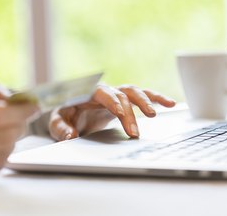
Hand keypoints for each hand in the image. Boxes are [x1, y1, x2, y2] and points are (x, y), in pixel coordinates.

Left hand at [49, 85, 175, 140]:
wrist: (72, 110)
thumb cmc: (65, 114)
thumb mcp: (57, 121)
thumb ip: (61, 127)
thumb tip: (70, 135)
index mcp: (88, 92)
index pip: (103, 92)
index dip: (112, 101)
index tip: (120, 112)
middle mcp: (105, 91)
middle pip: (122, 95)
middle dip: (130, 113)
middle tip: (134, 133)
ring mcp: (116, 94)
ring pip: (135, 92)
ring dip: (148, 101)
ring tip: (160, 111)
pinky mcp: (124, 100)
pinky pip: (142, 96)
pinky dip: (156, 98)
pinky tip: (170, 104)